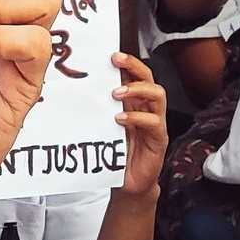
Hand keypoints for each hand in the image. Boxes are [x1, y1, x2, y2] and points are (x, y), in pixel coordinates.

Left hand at [112, 53, 167, 201]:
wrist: (128, 184)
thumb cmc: (116, 154)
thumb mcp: (104, 127)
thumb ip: (100, 109)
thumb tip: (80, 90)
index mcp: (134, 103)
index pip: (136, 75)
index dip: (128, 62)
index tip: (111, 55)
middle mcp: (147, 109)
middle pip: (149, 79)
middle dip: (134, 66)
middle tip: (116, 61)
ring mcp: (155, 123)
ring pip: (157, 96)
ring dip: (138, 89)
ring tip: (117, 92)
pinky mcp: (159, 139)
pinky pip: (154, 123)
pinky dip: (137, 118)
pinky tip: (121, 119)